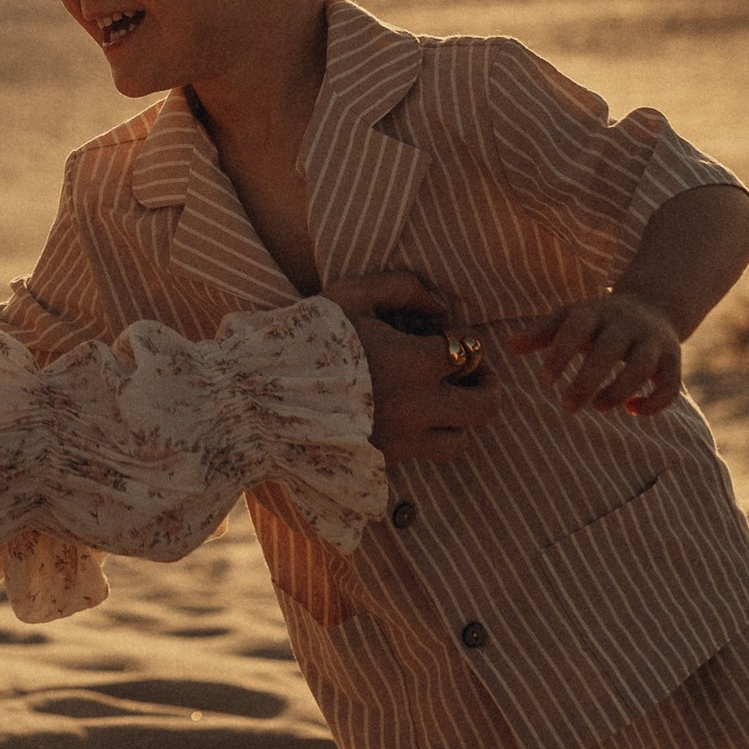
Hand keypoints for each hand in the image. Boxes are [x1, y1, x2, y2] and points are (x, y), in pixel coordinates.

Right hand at [323, 274, 496, 461]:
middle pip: (484, 407)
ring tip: (445, 402)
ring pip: (460, 441)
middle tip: (474, 374)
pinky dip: (426, 438)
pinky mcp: (383, 461)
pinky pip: (423, 456)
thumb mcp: (350, 295)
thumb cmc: (306, 337)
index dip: (464, 339)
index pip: (468, 352)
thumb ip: (402, 287)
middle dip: (487, 386)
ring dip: (460, 419)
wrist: (262, 395)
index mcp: (412, 363)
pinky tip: (408, 417)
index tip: (447, 334)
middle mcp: (416, 407)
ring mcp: (401, 440)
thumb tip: (440, 305)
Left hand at [508, 291, 682, 415]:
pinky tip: (632, 410)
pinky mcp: (674, 359)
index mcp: (596, 311)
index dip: (560, 352)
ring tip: (597, 407)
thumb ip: (542, 333)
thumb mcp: (571, 318)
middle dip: (587, 381)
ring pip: (642, 367)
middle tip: (566, 408)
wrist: (654, 304)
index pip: (577, 327)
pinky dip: (654, 403)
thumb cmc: (599, 319)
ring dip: (619, 391)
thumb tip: (509, 346)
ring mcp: (652, 340)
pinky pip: (671, 385)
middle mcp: (626, 323)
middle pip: (609, 349)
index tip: (545, 381)